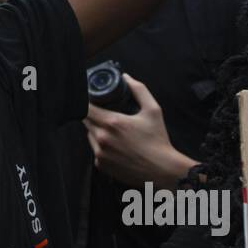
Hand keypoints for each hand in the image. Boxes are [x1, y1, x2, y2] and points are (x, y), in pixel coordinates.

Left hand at [85, 75, 196, 190]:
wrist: (162, 170)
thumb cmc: (158, 141)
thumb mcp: (153, 110)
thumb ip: (139, 90)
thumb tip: (127, 77)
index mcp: (112, 123)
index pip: (85, 108)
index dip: (86, 102)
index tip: (92, 99)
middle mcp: (102, 138)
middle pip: (85, 121)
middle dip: (93, 115)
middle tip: (105, 113)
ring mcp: (100, 153)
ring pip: (89, 135)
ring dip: (96, 130)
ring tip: (114, 131)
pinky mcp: (101, 165)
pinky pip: (95, 150)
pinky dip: (101, 146)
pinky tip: (116, 146)